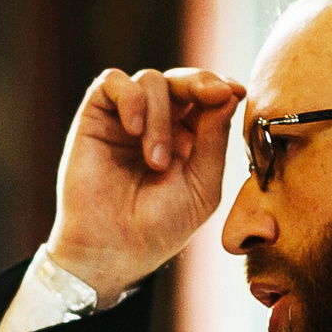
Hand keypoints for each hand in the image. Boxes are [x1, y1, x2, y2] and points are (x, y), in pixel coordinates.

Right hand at [49, 67, 247, 302]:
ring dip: (160, 116)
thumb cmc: (159, 228)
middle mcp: (158, 122)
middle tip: (215, 94)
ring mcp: (126, 118)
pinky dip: (129, 98)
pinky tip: (133, 129)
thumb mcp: (202, 187)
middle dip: (200, 83)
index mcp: (188, 138)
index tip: (236, 92)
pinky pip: (111, 82)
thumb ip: (214, 141)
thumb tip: (229, 93)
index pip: (206, 97)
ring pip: (151, 81)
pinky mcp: (95, 117)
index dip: (221, 87)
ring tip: (155, 161)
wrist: (113, 251)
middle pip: (181, 80)